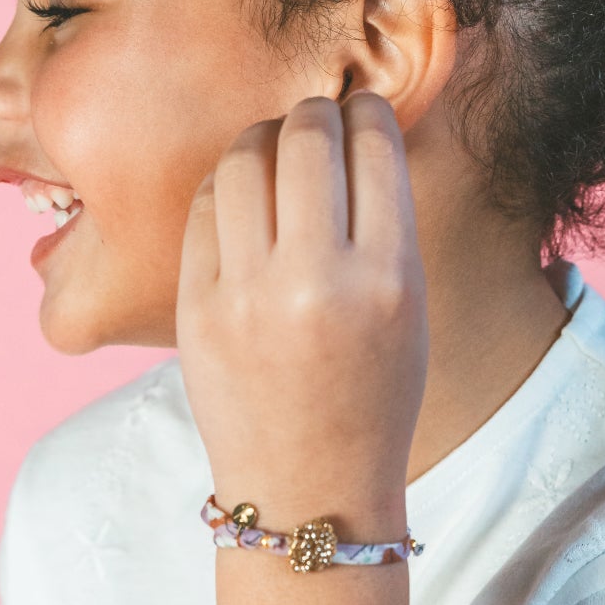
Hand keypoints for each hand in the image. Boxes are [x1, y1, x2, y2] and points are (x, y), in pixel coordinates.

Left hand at [175, 92, 428, 540]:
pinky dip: (227, 184)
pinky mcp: (195, 308)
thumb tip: (351, 128)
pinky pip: (206, 206)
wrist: (310, 490)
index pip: (375, 146)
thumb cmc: (372, 395)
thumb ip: (384, 223)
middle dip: (316, 114)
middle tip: (318, 123)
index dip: (368, 114)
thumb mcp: (409, 309)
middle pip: (307, 136)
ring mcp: (248, 295)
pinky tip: (243, 196)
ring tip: (276, 151)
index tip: (363, 116)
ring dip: (265, 137)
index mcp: (388, 278)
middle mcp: (317, 281)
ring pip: (246, 158)